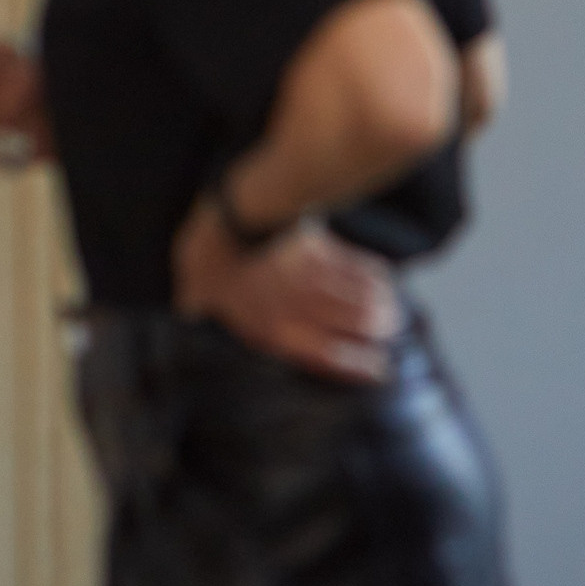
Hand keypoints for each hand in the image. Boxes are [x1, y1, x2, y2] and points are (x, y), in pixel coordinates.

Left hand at [172, 203, 400, 382]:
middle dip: (379, 331)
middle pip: (359, 325)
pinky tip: (383, 281)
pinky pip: (361, 267)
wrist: (235, 216)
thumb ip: (214, 311)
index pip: (330, 357)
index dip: (360, 366)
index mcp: (274, 329)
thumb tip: (195, 313)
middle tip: (387, 332)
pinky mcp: (325, 250)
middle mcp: (303, 309)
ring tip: (389, 312)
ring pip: (365, 298)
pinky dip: (377, 276)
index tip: (380, 369)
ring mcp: (318, 280)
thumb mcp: (205, 290)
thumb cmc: (216, 259)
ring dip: (383, 306)